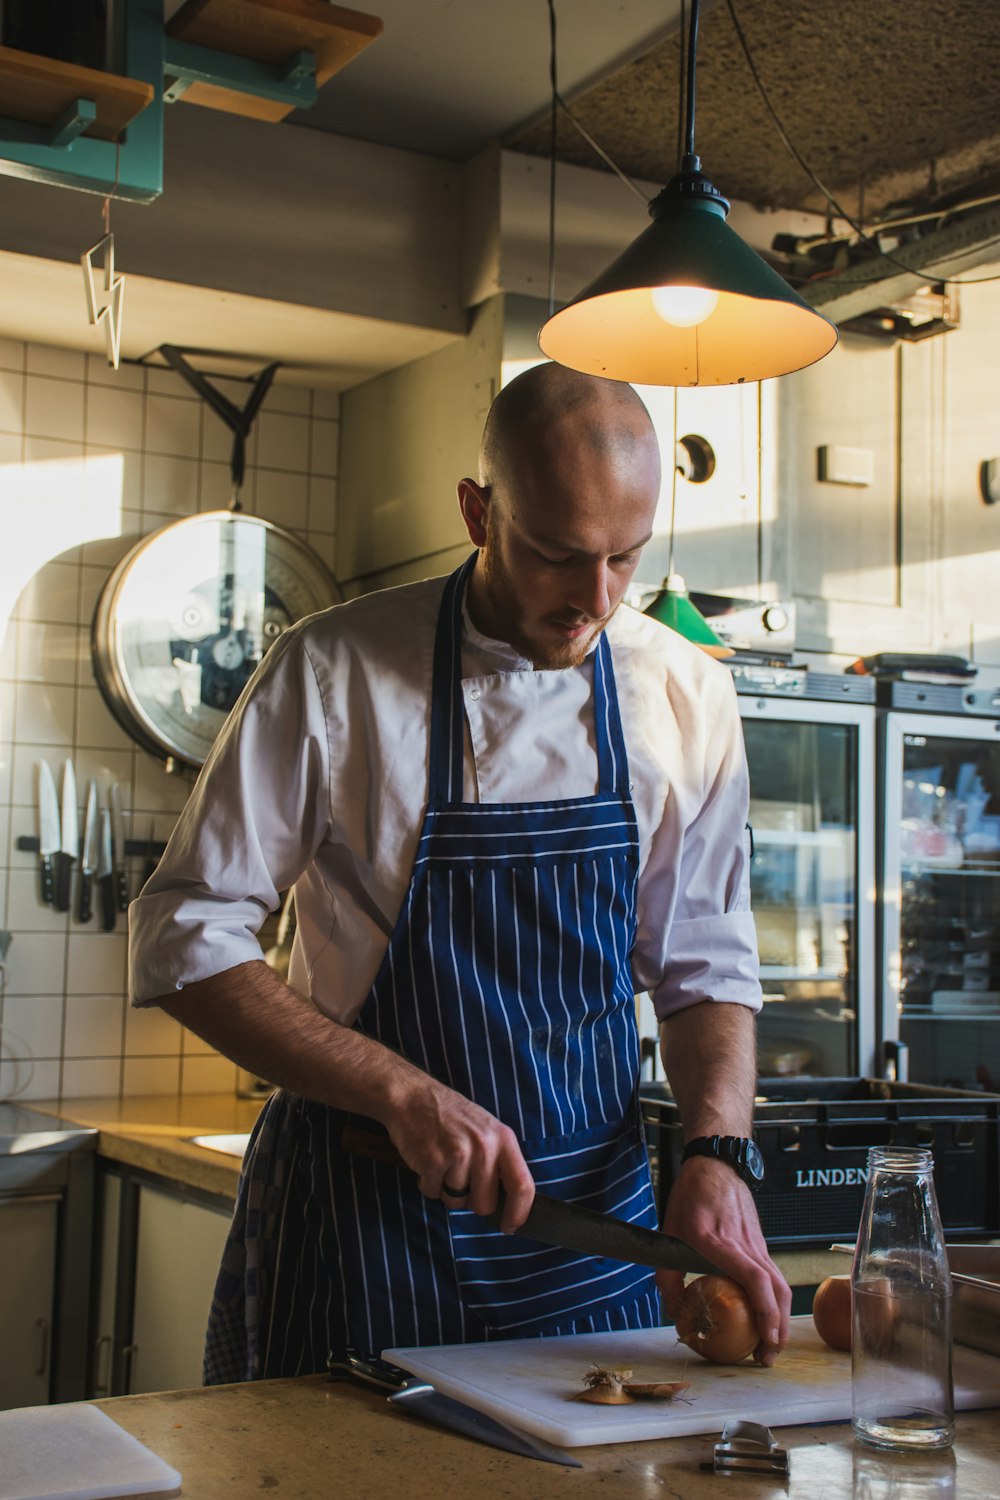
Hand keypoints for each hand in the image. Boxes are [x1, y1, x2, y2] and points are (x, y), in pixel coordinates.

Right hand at [384, 1077, 534, 1234]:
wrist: (412, 1096)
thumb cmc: (450, 1117)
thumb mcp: (486, 1130)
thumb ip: (498, 1162)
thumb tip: (507, 1204)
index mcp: (503, 1139)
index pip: (523, 1185)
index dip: (519, 1213)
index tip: (510, 1226)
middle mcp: (484, 1146)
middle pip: (485, 1204)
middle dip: (470, 1200)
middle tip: (459, 1177)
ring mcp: (459, 1153)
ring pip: (457, 1202)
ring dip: (446, 1190)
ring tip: (442, 1162)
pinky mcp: (433, 1160)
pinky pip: (433, 1193)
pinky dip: (428, 1183)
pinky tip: (427, 1160)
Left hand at [656, 1156, 790, 1365]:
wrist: (716, 1165)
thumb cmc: (691, 1197)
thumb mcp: (668, 1234)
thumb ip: (667, 1277)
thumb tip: (675, 1315)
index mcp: (720, 1241)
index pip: (753, 1278)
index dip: (764, 1308)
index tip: (766, 1336)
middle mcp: (745, 1244)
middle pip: (776, 1290)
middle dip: (777, 1328)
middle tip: (766, 1357)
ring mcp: (758, 1244)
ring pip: (780, 1285)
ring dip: (780, 1319)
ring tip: (769, 1346)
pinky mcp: (762, 1244)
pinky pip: (774, 1276)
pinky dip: (775, 1302)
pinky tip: (766, 1318)